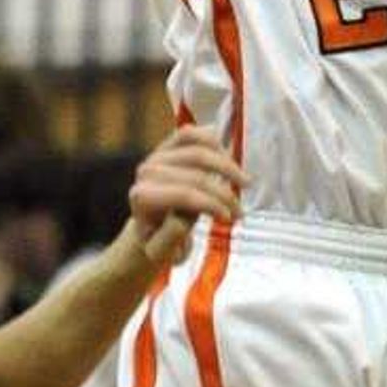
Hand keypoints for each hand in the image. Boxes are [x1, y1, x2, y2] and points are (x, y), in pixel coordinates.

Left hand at [127, 125, 246, 264]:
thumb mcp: (162, 252)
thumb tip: (183, 218)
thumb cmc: (159, 242)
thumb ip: (170, 238)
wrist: (149, 227)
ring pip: (198, 150)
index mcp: (142, 197)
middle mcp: (146, 171)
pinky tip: (229, 159)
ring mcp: (157, 154)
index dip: (212, 204)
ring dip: (227, 167)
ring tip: (244, 184)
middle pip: (196, 174)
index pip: (184, 194)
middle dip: (224, 193)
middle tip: (240, 212)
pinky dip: (214, 143)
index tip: (231, 218)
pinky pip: (193, 134)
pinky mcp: (167, 145)